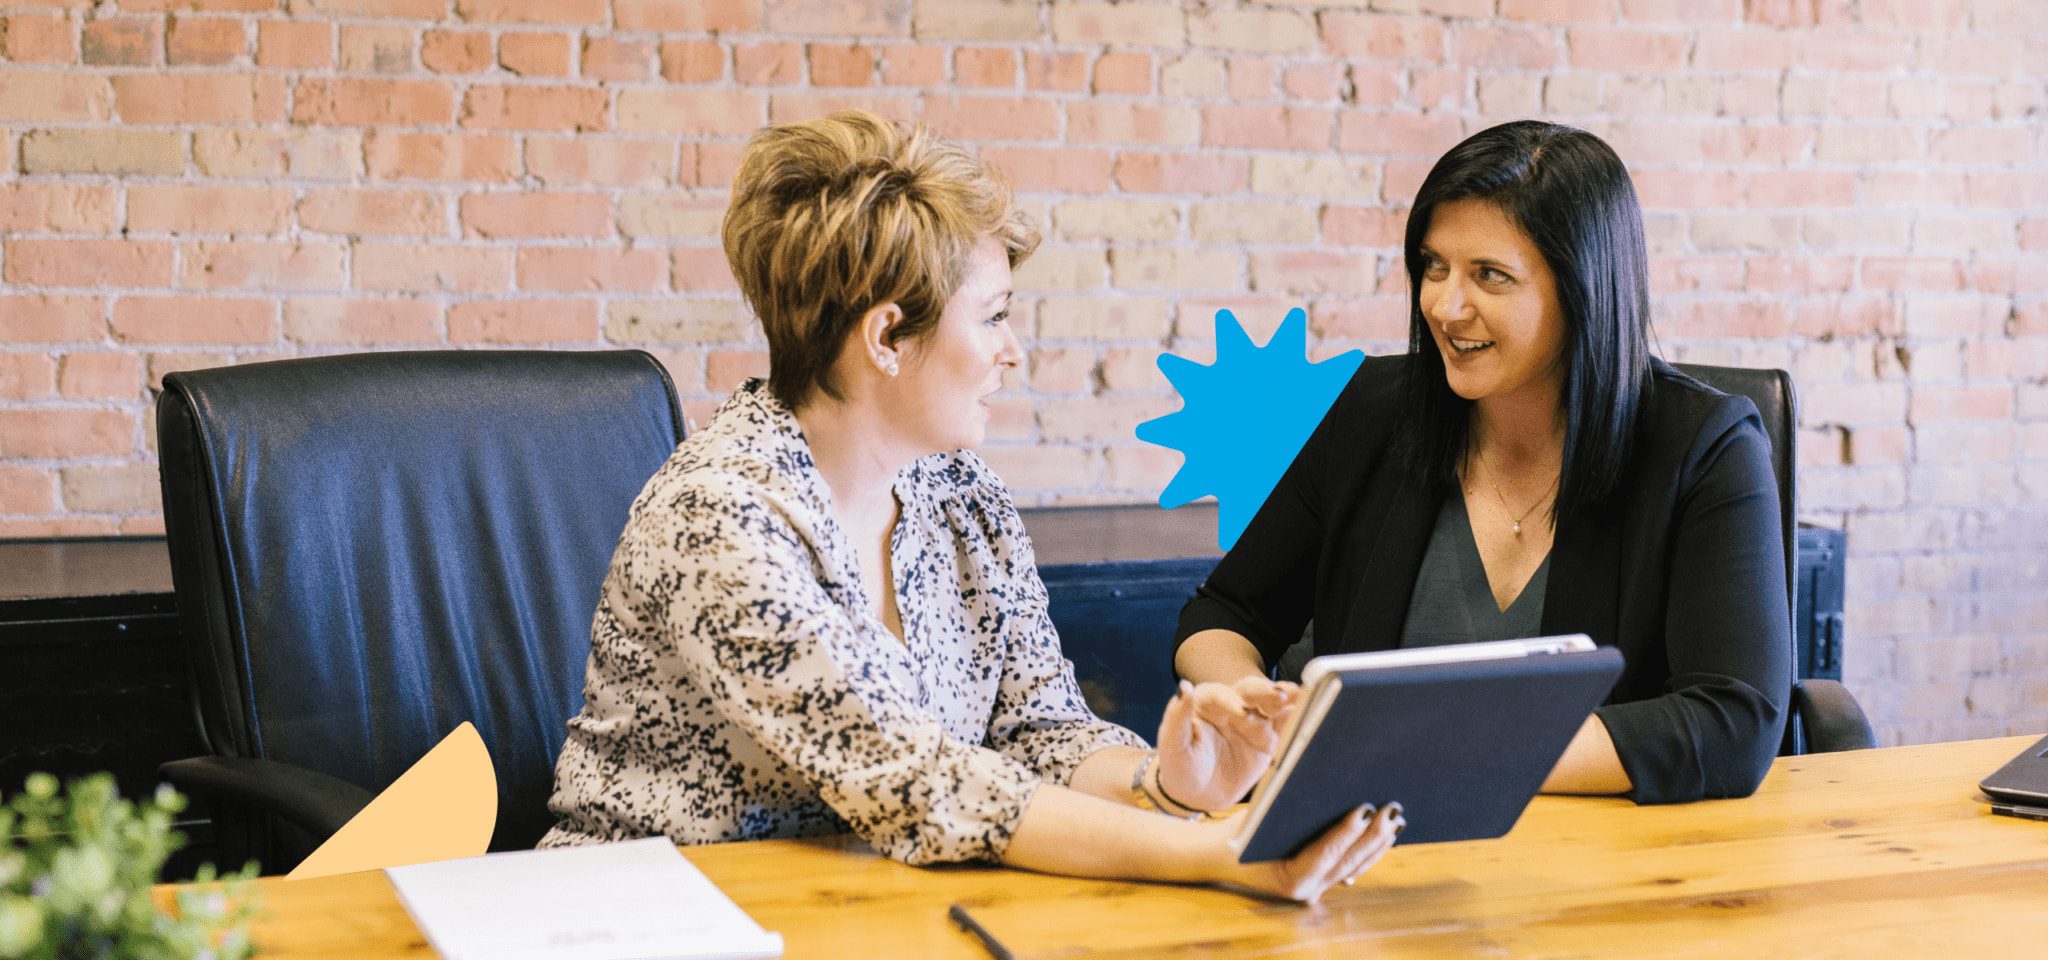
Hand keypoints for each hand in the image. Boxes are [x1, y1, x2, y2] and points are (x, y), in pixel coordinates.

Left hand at [1154, 677, 1299, 812]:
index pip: (1219, 694)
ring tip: (1302, 696)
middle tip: (1280, 695)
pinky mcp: (1268, 739)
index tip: (1239, 712)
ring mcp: (1253, 721)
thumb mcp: (1172, 744)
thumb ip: (1177, 716)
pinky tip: (1312, 712)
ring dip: (1287, 699)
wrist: (1196, 795)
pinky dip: (1298, 718)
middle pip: (1250, 692)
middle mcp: (1232, 706)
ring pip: (1271, 705)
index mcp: (1206, 702)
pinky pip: (1285, 726)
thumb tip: (1183, 687)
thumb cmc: (1180, 766)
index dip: (1230, 701)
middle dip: (1265, 692)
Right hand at [1204, 803, 1404, 902]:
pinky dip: (1370, 849)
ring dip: (1378, 843)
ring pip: (1356, 866)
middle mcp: (1307, 890)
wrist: (1222, 855)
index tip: (1365, 809)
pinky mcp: (1323, 880)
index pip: (1325, 854)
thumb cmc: (1239, 832)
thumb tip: (1322, 781)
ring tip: (1396, 818)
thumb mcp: (1258, 818)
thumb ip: (1288, 808)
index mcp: (1290, 879)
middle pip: (1348, 861)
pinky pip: (1352, 867)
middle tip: (1392, 810)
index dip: (1347, 832)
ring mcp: (1317, 888)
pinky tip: (1386, 833)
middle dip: (1373, 835)